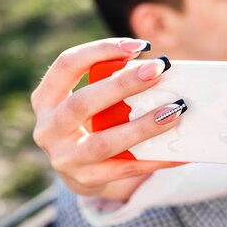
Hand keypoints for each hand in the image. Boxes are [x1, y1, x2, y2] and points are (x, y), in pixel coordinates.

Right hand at [31, 38, 183, 199]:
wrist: (81, 174)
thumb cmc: (92, 125)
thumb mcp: (89, 103)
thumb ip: (111, 86)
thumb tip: (159, 69)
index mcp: (45, 100)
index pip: (66, 65)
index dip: (100, 50)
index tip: (138, 46)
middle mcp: (48, 129)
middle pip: (82, 103)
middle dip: (122, 85)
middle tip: (158, 71)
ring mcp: (65, 158)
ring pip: (104, 142)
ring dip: (142, 126)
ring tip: (174, 111)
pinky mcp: (87, 180)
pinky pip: (127, 168)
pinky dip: (157, 159)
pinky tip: (181, 152)